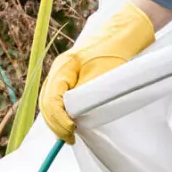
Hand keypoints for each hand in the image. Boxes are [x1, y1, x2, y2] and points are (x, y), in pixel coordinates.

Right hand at [39, 2, 155, 143]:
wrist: (124, 32)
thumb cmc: (115, 51)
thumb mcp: (102, 74)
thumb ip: (86, 93)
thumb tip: (74, 116)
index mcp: (63, 67)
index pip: (51, 99)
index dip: (59, 119)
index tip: (71, 132)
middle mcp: (59, 70)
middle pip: (47, 102)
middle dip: (56, 123)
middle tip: (70, 138)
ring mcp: (64, 72)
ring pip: (51, 100)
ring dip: (57, 119)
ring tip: (68, 134)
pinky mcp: (73, 76)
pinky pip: (60, 97)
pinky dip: (62, 112)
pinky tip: (71, 122)